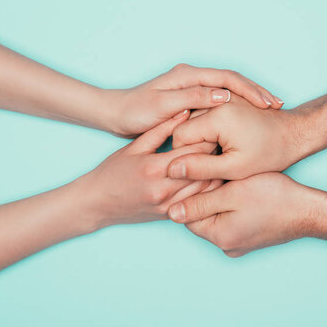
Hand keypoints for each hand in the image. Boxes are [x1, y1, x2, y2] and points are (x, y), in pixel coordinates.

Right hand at [77, 110, 221, 228]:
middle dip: (217, 154)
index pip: (193, 150)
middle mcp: (164, 189)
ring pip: (206, 189)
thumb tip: (185, 111)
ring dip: (218, 173)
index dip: (209, 136)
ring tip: (227, 157)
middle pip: (203, 169)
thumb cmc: (112, 172)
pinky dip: (210, 190)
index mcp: (155, 168)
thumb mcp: (134, 146)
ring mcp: (169, 204)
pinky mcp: (171, 215)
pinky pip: (198, 202)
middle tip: (230, 141)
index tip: (220, 126)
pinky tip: (217, 177)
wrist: (96, 204)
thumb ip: (161, 130)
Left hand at [103, 64, 282, 137]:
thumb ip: (193, 99)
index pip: (228, 78)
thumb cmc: (135, 112)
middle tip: (278, 106)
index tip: (267, 104)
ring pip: (230, 91)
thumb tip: (224, 95)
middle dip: (257, 92)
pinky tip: (248, 118)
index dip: (250, 91)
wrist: (115, 114)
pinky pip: (221, 101)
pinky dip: (238, 107)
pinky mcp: (191, 100)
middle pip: (234, 81)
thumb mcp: (163, 106)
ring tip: (271, 110)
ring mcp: (193, 88)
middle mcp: (193, 78)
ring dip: (250, 100)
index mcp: (188, 75)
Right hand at [167, 94, 304, 180]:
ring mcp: (223, 97)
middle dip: (194, 146)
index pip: (179, 136)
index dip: (185, 156)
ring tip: (221, 153)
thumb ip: (201, 168)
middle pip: (186, 125)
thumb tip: (172, 169)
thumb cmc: (271, 153)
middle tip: (214, 162)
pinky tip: (223, 143)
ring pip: (195, 119)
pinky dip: (210, 129)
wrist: (295, 134)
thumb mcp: (234, 168)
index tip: (201, 168)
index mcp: (217, 115)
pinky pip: (207, 113)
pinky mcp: (229, 98)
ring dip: (202, 137)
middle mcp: (218, 100)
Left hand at [167, 173, 325, 256]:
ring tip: (230, 179)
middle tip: (216, 172)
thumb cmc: (274, 197)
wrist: (309, 210)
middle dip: (205, 194)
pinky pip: (231, 221)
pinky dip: (232, 206)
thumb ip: (200, 203)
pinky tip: (241, 191)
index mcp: (219, 236)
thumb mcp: (233, 193)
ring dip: (219, 199)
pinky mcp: (250, 239)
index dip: (191, 189)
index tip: (201, 171)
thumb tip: (170, 213)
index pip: (188, 214)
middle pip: (202, 216)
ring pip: (217, 217)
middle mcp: (227, 246)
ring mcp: (239, 245)